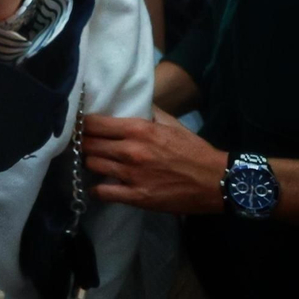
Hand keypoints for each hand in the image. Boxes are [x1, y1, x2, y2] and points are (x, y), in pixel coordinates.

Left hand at [85, 108, 224, 214]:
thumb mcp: (171, 123)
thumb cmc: (194, 150)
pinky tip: (100, 186)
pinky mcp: (137, 197)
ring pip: (91, 165)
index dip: (82, 125)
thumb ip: (148, 112)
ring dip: (89, 164)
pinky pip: (103, 193)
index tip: (80, 126)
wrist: (218, 181)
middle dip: (83, 144)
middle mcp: (130, 151)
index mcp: (138, 129)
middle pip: (88, 145)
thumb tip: (129, 102)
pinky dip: (97, 190)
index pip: (93, 124)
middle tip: (84, 145)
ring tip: (94, 163)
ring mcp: (132, 175)